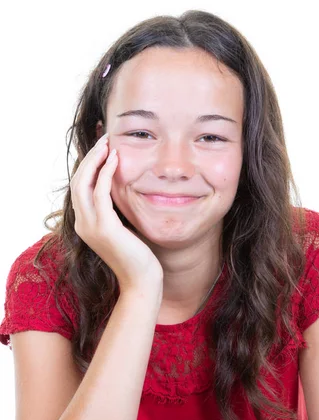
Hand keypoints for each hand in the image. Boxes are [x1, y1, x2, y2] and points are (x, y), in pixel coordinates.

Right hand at [70, 134, 162, 294]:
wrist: (141, 280)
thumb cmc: (138, 255)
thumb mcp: (124, 227)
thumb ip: (118, 209)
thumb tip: (125, 188)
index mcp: (85, 223)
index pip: (79, 186)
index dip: (88, 165)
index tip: (102, 148)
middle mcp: (82, 223)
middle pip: (77, 181)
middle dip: (90, 157)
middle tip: (104, 139)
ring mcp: (90, 226)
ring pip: (83, 183)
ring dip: (95, 160)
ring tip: (108, 144)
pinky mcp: (104, 228)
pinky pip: (100, 193)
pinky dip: (106, 173)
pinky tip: (116, 160)